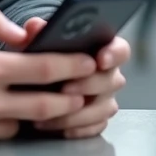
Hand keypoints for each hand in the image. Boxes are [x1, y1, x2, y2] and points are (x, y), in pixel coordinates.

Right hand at [0, 0, 97, 149]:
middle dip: (72, 96)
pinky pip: (2, 135)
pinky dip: (13, 122)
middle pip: (46, 106)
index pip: (42, 69)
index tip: (90, 59)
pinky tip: (12, 108)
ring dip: (44, 112)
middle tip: (86, 86)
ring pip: (27, 124)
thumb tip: (21, 32)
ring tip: (57, 96)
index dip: (73, 65)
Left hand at [20, 16, 129, 138]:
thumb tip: (34, 26)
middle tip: (65, 88)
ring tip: (52, 112)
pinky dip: (77, 129)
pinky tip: (58, 127)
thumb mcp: (38, 40)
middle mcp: (109, 75)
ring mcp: (105, 99)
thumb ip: (39, 32)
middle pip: (112, 81)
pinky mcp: (97, 120)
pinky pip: (94, 127)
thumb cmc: (44, 55)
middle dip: (88, 85)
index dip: (113, 54)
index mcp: (102, 49)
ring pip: (103, 108)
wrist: (35, 79)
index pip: (120, 49)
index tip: (100, 59)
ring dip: (78, 112)